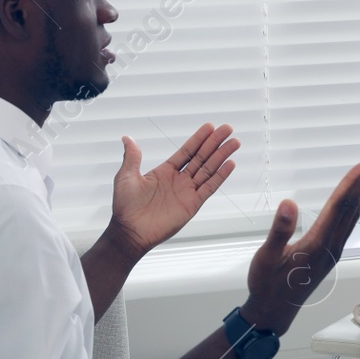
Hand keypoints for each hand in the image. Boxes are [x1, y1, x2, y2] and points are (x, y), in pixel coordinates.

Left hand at [108, 124, 240, 256]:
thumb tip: (127, 138)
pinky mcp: (192, 205)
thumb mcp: (126, 177)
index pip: (186, 151)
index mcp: (165, 172)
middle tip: (228, 129)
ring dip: (222, 156)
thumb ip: (132, 157)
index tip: (210, 126)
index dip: (198, 139)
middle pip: (202, 157)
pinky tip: (230, 164)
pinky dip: (220, 176)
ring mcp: (187, 192)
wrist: (130, 232)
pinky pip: (209, 188)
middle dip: (215, 143)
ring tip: (234, 143)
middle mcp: (179, 180)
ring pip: (208, 169)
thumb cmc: (125, 207)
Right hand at [242, 154, 359, 335]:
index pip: (338, 207)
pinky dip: (353, 205)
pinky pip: (347, 224)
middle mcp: (330, 246)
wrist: (274, 311)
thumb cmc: (267, 285)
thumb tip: (288, 203)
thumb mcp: (266, 258)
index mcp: (316, 244)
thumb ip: (279, 231)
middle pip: (351, 207)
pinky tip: (354, 198)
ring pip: (352, 215)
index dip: (351, 183)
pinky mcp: (330, 253)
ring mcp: (332, 251)